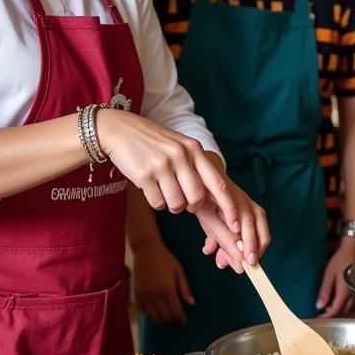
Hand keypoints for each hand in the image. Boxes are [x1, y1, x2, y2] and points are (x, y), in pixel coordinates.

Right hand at [98, 110, 264, 262]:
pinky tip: (151, 188)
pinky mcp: (143, 175)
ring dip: (173, 206)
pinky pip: (158, 203)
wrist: (119, 130)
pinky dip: (157, 202)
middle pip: (196, 199)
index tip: (234, 224)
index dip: (228, 207)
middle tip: (183, 201)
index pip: (218, 184)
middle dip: (191, 206)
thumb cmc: (154, 142)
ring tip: (165, 192)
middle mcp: (180, 156)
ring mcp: (162, 165)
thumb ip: (197, 166)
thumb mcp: (180, 146)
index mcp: (194, 149)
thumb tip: (214, 197)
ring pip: (177, 204)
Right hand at [132, 239, 193, 324]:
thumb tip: (191, 302)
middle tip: (176, 321)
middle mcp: (155, 295)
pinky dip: (149, 315)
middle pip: (164, 316)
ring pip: (153, 315)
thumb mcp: (179, 271)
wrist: (146, 250)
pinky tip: (154, 314)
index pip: (175, 310)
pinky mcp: (136, 293)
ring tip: (167, 320)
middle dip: (172, 321)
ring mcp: (144, 295)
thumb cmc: (165, 259)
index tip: (184, 321)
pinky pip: (142, 309)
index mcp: (168, 289)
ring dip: (161, 321)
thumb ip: (185, 288)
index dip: (181, 318)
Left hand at [316, 237, 354, 317]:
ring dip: (339, 311)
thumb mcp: (329, 274)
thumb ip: (324, 291)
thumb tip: (319, 306)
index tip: (318, 319)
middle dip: (332, 316)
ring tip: (328, 308)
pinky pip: (353, 304)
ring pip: (349, 310)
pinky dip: (344, 306)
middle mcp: (354, 295)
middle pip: (344, 312)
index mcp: (345, 291)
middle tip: (321, 315)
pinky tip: (337, 302)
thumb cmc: (341, 259)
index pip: (336, 311)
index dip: (327, 317)